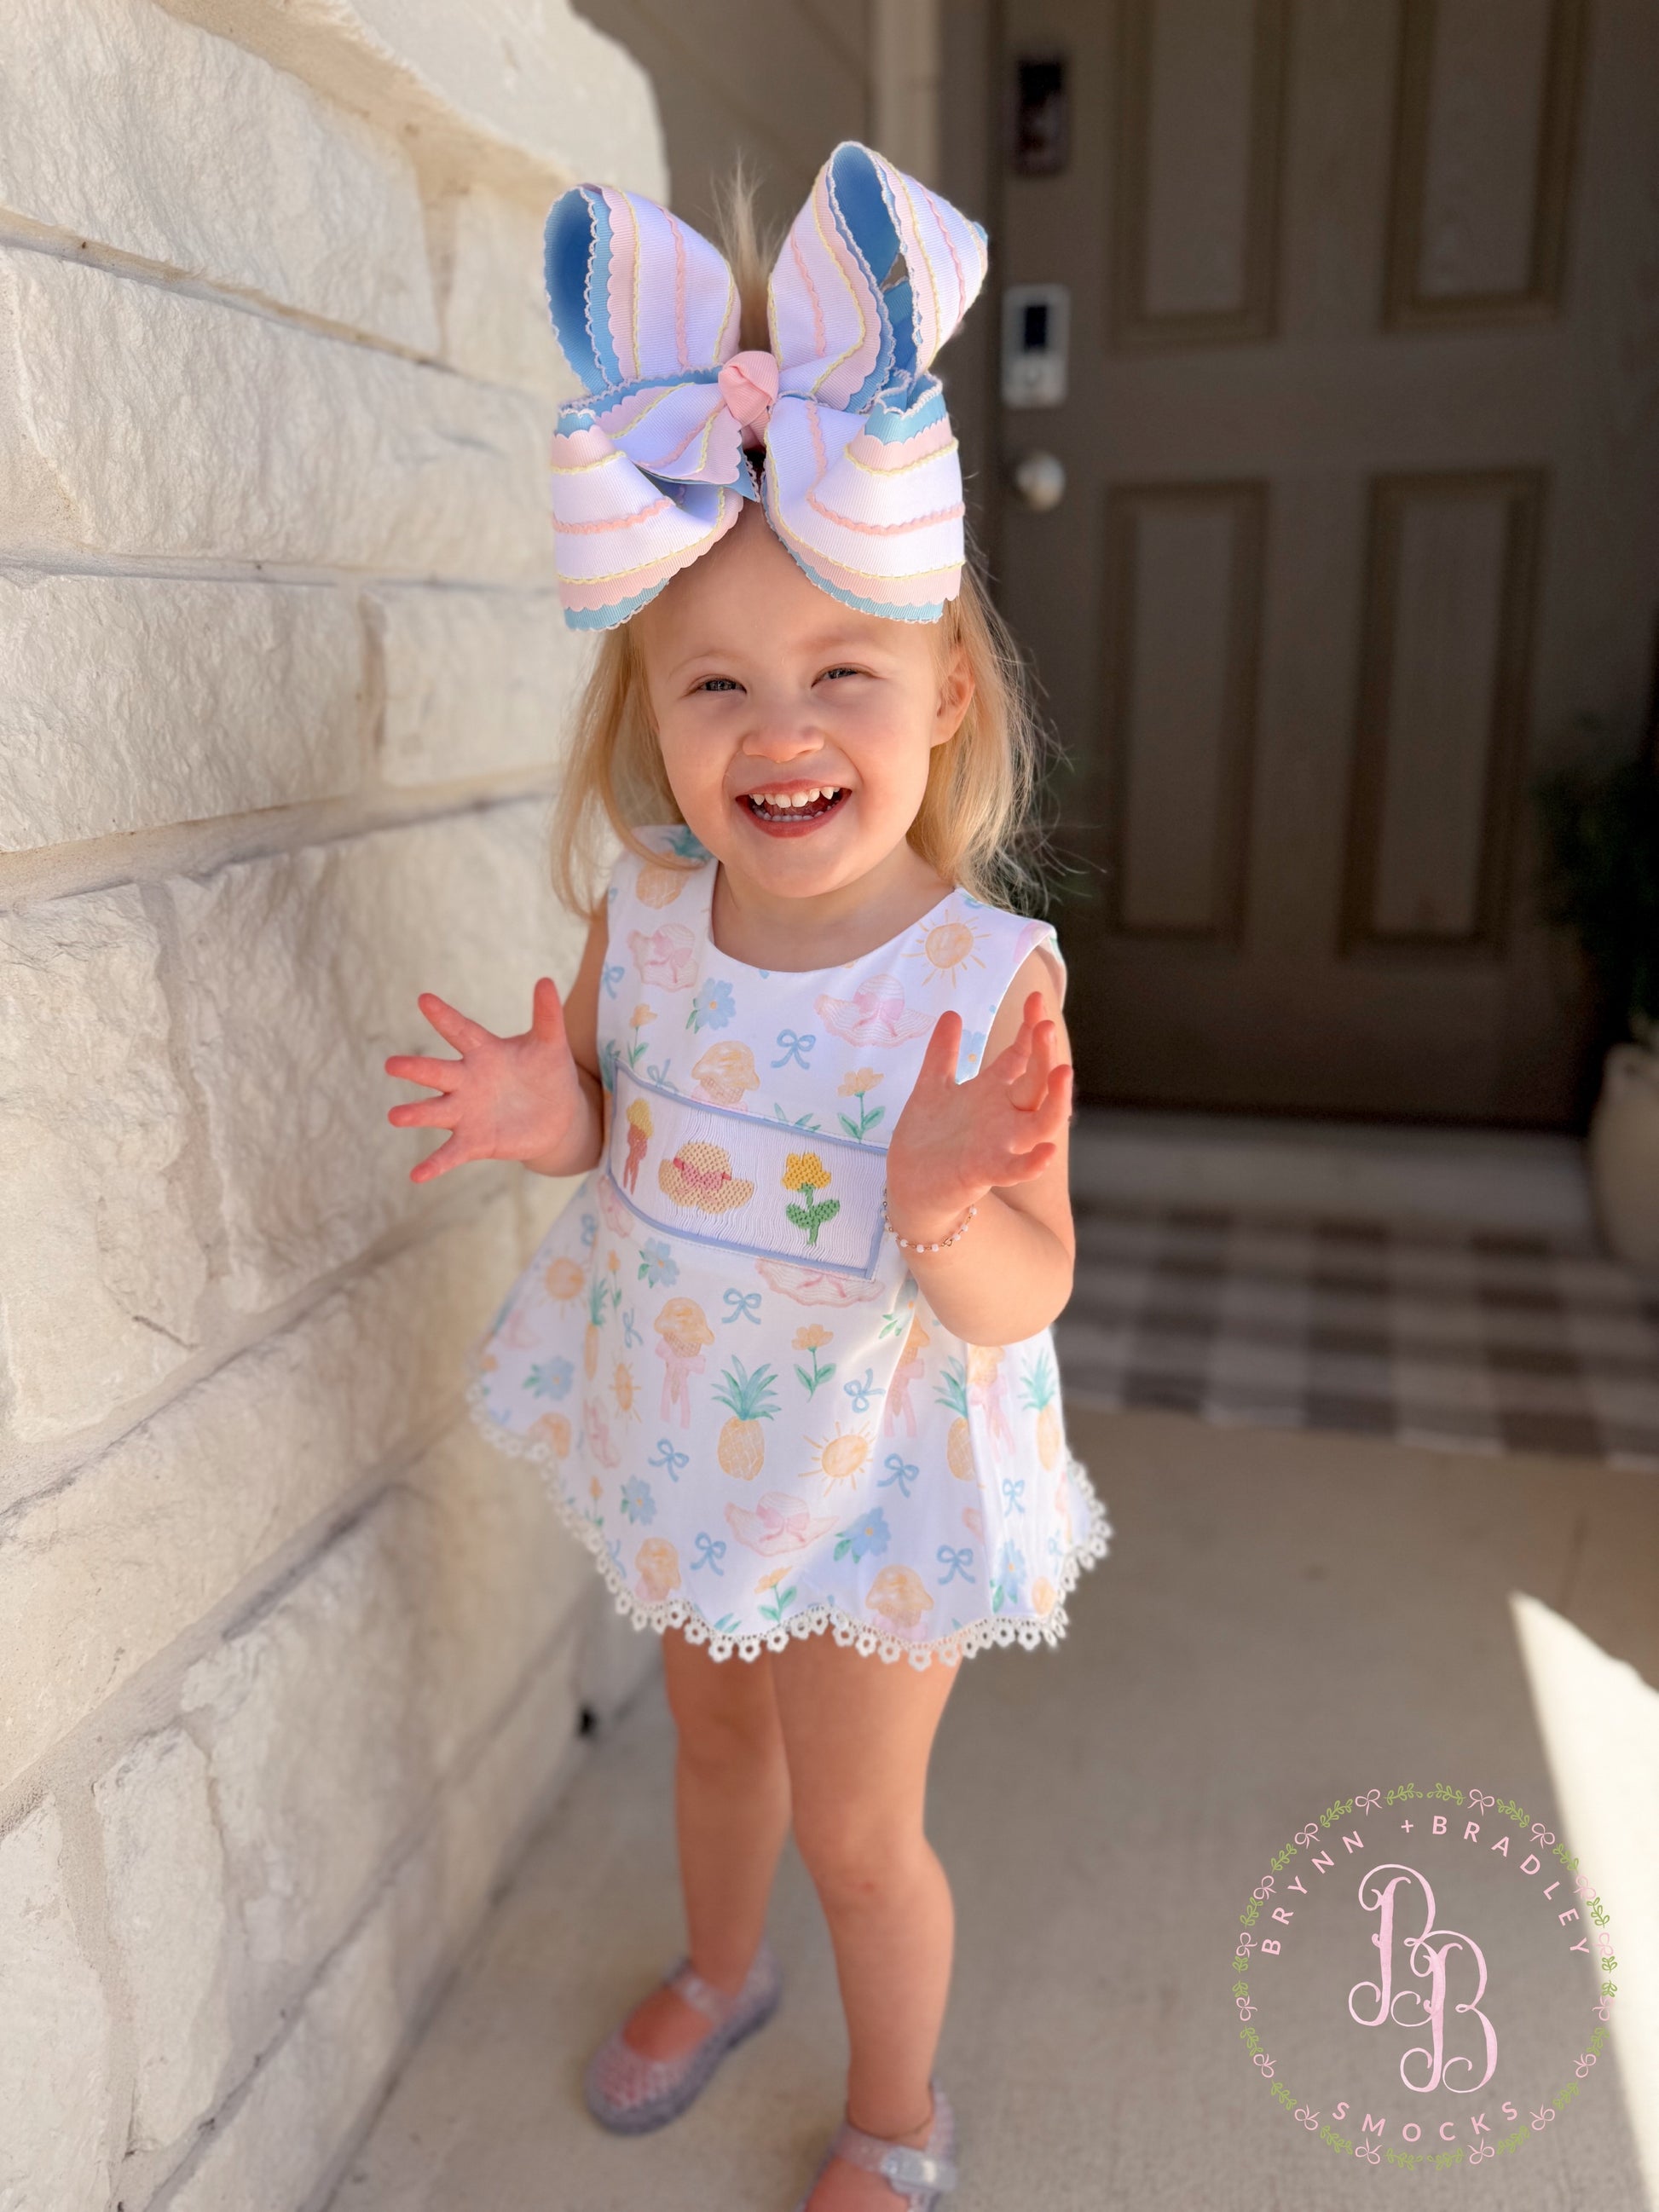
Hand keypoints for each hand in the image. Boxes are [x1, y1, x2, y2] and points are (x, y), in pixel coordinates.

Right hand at [383, 977, 593, 1183]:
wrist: (558, 1115)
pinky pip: (451, 1153)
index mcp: (483, 1052)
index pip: (461, 1031)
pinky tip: (416, 1176)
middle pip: (438, 1072)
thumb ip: (546, 1015)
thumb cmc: (547, 1073)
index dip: (444, 1016)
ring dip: (416, 1114)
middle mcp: (467, 1081)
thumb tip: (546, 981)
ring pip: (436, 1112)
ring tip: (395, 1116)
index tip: (424, 999)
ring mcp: (467, 1112)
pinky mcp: (475, 1141)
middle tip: (391, 1065)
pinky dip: (434, 1165)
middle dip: (416, 1069)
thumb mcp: (551, 1044)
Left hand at [884, 991, 1071, 1238]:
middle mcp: (1003, 1117)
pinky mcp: (983, 1172)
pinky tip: (1046, 1152)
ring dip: (1055, 1101)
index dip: (1030, 1029)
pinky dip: (1032, 1163)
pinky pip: (1015, 1169)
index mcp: (992, 1094)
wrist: (910, 1185)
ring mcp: (998, 1145)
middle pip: (1035, 1082)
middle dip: (1043, 1054)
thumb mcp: (932, 1087)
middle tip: (1046, 1025)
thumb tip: (952, 1012)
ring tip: (1064, 1072)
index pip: (1021, 1057)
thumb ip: (943, 1053)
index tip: (1036, 997)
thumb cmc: (927, 1138)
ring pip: (1040, 1123)